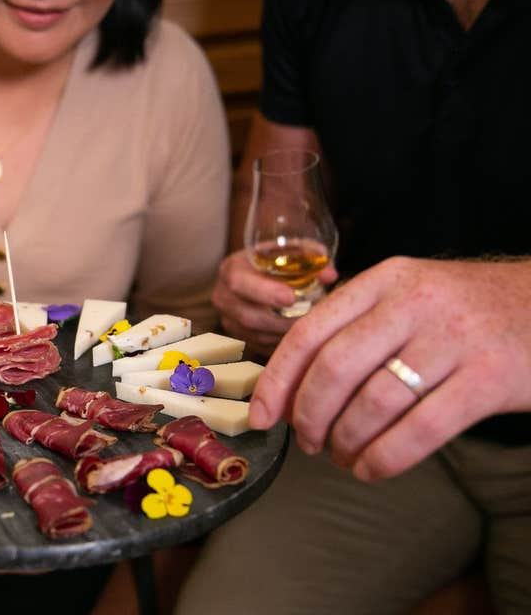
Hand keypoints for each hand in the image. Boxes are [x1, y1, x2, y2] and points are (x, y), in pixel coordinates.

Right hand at [212, 249, 338, 355]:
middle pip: (249, 316)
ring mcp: (229, 320)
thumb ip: (309, 256)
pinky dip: (283, 341)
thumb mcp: (287, 250)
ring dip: (286, 332)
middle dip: (283, 319)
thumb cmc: (273, 260)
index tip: (292, 298)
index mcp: (231, 269)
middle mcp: (223, 297)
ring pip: (257, 335)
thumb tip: (329, 276)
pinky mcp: (239, 338)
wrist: (255, 275)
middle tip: (311, 316)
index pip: (239, 283)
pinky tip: (300, 332)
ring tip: (311, 324)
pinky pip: (262, 346)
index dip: (265, 292)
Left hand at [249, 257, 530, 480]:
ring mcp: (453, 340)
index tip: (261, 416)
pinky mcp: (489, 379)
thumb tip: (293, 384)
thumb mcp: (408, 294)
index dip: (278, 380)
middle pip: (333, 370)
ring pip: (373, 403)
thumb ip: (356, 326)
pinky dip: (385, 457)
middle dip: (309, 416)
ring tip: (342, 455)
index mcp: (384, 281)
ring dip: (346, 441)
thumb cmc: (464, 308)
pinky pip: (420, 429)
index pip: (310, 333)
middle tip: (307, 442)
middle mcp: (413, 304)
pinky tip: (371, 468)